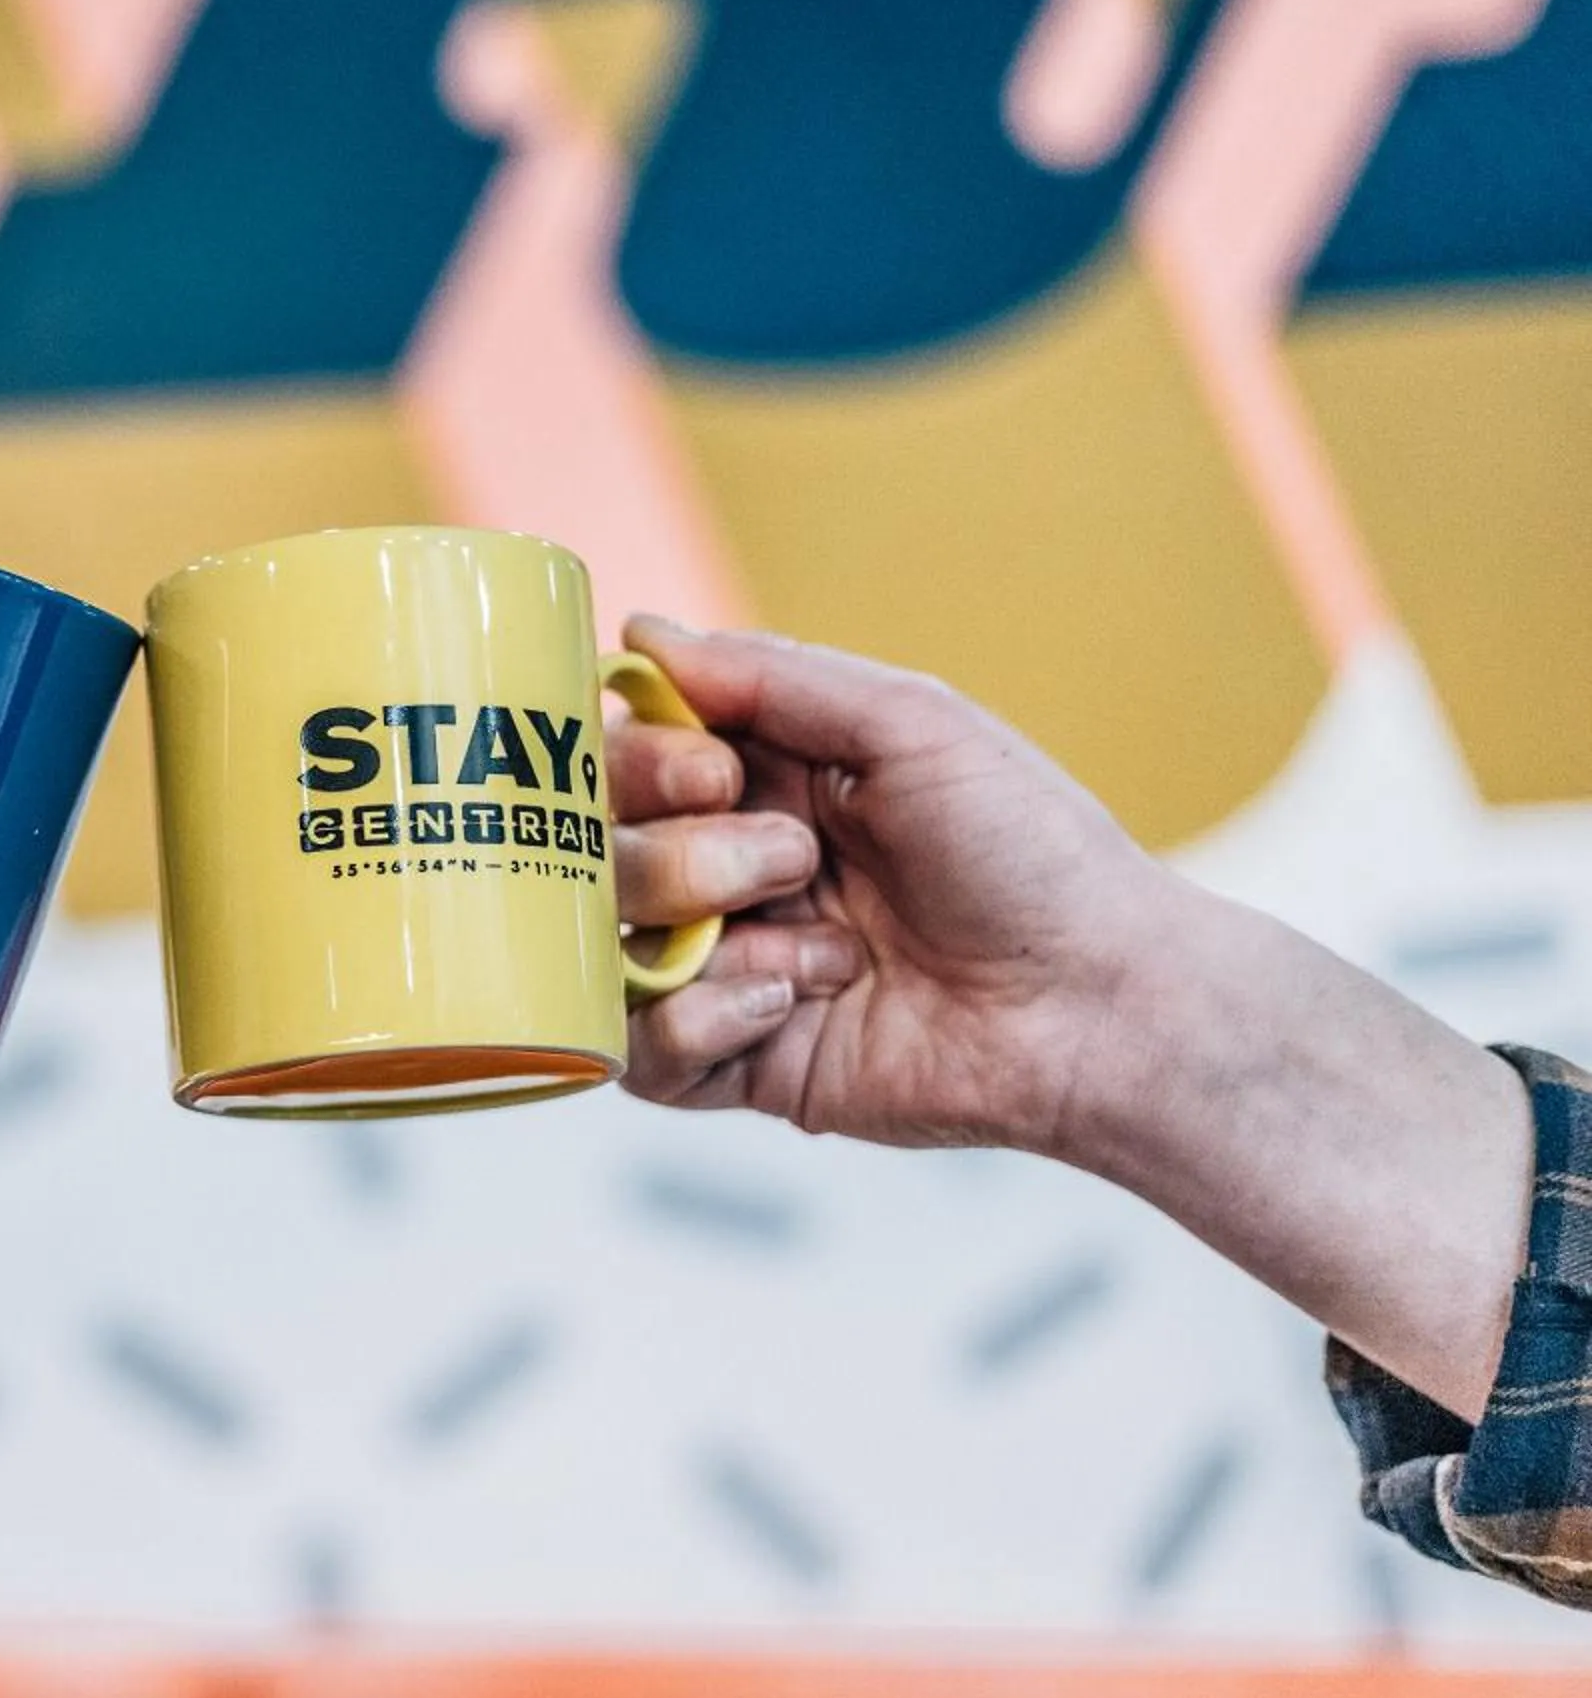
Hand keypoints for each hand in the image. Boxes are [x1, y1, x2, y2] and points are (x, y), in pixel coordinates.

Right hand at [610, 616, 1529, 1417]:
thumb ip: (769, 675)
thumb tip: (637, 633)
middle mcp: (730, 869)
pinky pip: (639, 1051)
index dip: (640, 761)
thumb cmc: (1032, 854)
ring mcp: (727, 969)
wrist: (1101, 1004)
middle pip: (597, 851)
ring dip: (701, 938)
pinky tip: (791, 1006)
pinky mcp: (737, 1063)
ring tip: (820, 951)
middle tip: (789, 862)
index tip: (712, 773)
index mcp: (764, 780)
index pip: (624, 756)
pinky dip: (696, 1023)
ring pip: (604, 950)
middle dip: (678, 854)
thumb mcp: (911, 725)